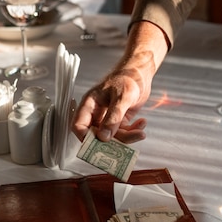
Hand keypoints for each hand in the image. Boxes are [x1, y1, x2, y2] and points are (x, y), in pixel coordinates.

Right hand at [72, 21, 169, 142]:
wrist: (142, 72)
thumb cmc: (128, 77)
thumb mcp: (121, 97)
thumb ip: (113, 118)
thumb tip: (104, 137)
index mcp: (90, 105)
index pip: (79, 125)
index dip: (84, 138)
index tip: (97, 147)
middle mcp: (97, 114)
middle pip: (97, 136)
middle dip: (111, 142)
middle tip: (123, 149)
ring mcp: (108, 118)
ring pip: (113, 137)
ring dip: (127, 137)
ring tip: (141, 132)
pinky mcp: (120, 120)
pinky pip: (124, 132)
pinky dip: (133, 131)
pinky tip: (142, 123)